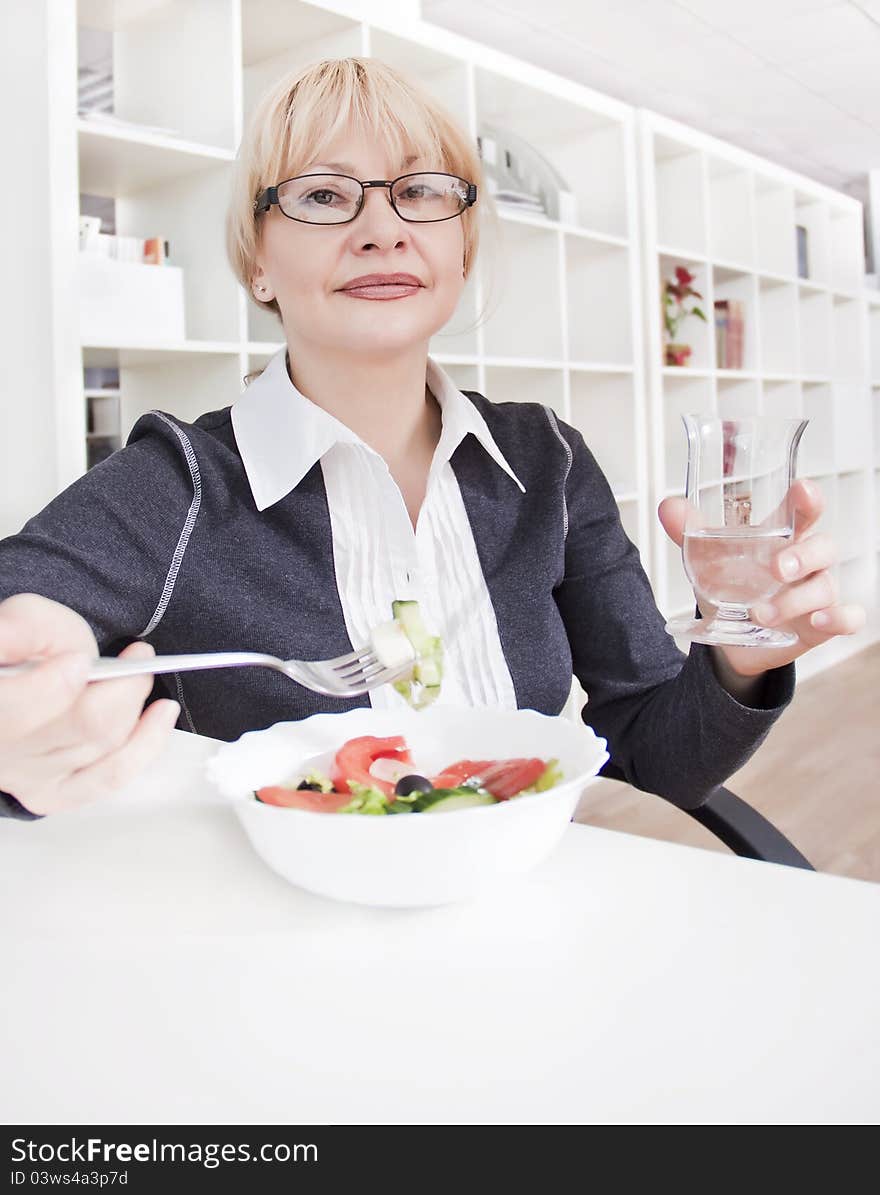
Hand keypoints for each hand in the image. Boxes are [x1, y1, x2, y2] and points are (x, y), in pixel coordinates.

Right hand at [0, 593, 180, 815]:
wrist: (16, 677)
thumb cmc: (21, 649)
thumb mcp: (25, 622)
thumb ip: (27, 626)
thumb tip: (27, 645)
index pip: (17, 714)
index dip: (54, 689)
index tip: (79, 660)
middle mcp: (3, 752)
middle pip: (82, 727)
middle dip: (124, 687)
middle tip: (138, 654)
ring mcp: (26, 777)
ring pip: (103, 748)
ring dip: (138, 708)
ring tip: (147, 675)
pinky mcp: (50, 792)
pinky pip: (107, 779)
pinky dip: (145, 746)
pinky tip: (161, 717)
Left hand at [658, 479, 866, 678]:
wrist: (733, 636)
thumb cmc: (732, 587)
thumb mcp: (707, 560)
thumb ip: (690, 533)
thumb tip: (668, 506)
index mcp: (784, 538)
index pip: (804, 511)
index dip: (808, 500)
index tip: (804, 491)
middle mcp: (808, 562)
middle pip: (824, 547)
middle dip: (803, 555)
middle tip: (777, 568)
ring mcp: (818, 592)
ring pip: (826, 587)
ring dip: (794, 600)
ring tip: (759, 614)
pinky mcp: (822, 624)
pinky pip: (849, 617)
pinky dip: (840, 618)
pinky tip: (819, 621)